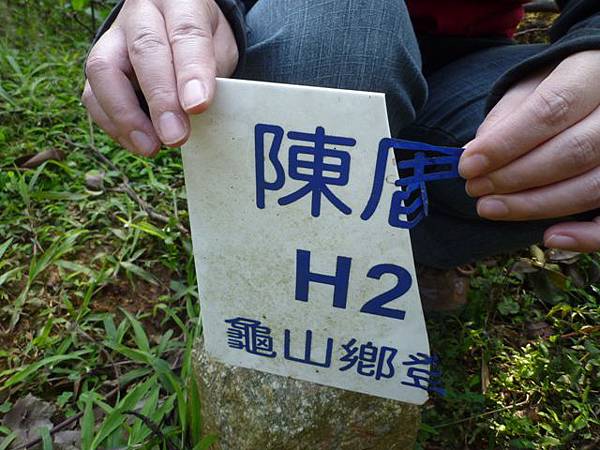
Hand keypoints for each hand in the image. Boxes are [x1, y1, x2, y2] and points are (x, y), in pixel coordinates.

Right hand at [82, 0, 238, 155]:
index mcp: (180, 2)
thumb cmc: (204, 41)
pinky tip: (138, 143)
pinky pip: (93, 94)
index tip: (198, 106)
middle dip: (160, 99)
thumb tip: (198, 113)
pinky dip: (113, 124)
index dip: (191, 72)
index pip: (187, 33)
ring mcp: (113, 38)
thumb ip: (213, 73)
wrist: (179, 27)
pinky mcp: (99, 65)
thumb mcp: (222, 48)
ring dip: (126, 116)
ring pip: (104, 70)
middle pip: (144, 50)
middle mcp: (142, 14)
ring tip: (150, 147)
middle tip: (175, 136)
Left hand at [459, 50, 599, 251]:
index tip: (468, 165)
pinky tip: (548, 237)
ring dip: (535, 205)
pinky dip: (586, 236)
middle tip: (475, 188)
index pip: (552, 108)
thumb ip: (504, 119)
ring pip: (592, 186)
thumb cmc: (556, 88)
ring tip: (489, 207)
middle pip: (573, 151)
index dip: (506, 142)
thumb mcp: (528, 88)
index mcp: (593, 72)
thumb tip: (470, 155)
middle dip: (515, 177)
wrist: (595, 90)